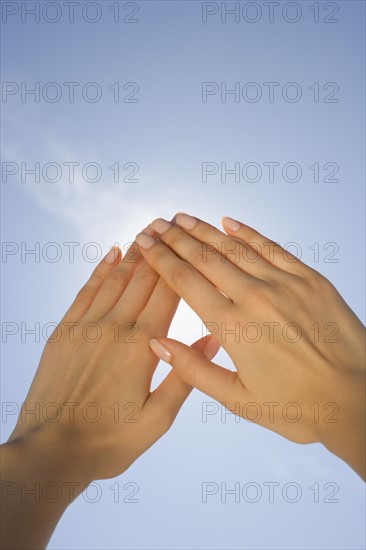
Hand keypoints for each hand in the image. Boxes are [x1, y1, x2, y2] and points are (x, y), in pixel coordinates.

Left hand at [1, 234, 219, 548]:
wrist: (52, 450)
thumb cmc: (108, 441)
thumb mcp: (157, 419)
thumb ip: (185, 375)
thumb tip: (212, 339)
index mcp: (141, 346)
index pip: (167, 294)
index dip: (179, 266)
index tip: (188, 242)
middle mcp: (114, 328)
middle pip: (141, 279)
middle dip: (158, 250)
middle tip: (168, 224)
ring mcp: (86, 327)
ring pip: (115, 280)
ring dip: (132, 254)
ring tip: (145, 232)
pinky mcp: (65, 332)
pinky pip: (85, 292)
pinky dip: (100, 271)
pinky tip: (110, 255)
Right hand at [136, 214, 364, 478]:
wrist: (357, 398)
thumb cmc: (298, 407)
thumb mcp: (239, 400)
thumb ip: (195, 370)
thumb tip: (157, 343)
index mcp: (232, 327)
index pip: (185, 282)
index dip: (161, 259)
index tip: (145, 243)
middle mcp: (254, 298)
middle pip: (205, 258)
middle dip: (175, 238)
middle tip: (156, 223)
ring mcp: (284, 284)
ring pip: (234, 248)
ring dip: (205, 230)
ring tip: (182, 218)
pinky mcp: (309, 279)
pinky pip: (272, 248)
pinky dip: (248, 233)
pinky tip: (230, 222)